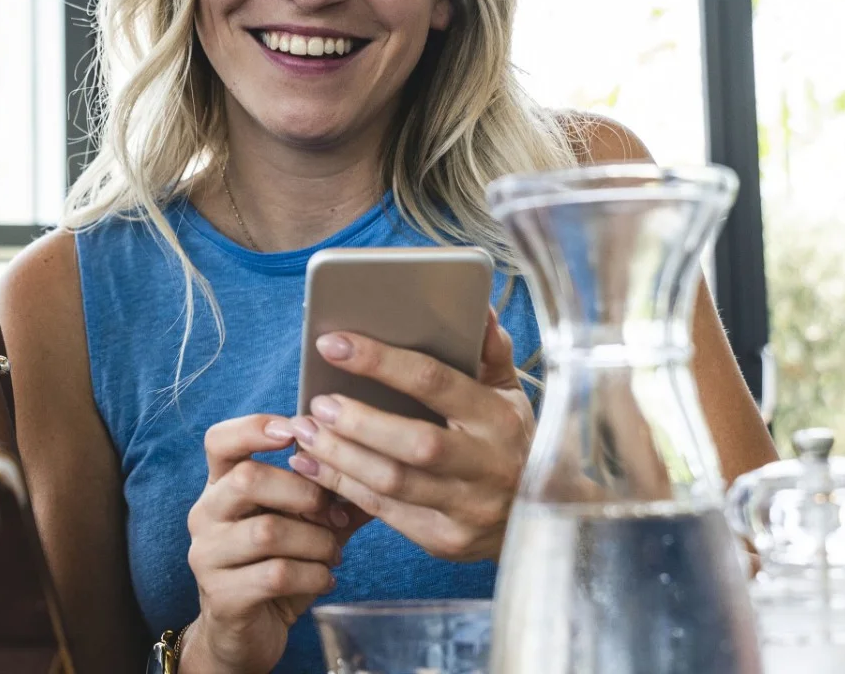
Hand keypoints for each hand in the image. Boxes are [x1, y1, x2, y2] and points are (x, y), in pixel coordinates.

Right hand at [181, 415, 363, 673]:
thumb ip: (330, 497)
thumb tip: (377, 466)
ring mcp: (207, 555)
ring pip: (268, 531)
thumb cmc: (276, 567)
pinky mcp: (222, 595)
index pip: (219, 441)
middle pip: (247, 479)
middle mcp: (205, 514)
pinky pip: (276, 575)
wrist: (247, 633)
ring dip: (315, 541)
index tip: (295, 430)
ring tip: (333, 553)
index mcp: (220, 487)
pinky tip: (325, 579)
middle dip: (303, 492)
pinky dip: (313, 575)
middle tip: (333, 514)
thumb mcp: (303, 526)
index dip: (254, 427)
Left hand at [287, 309, 531, 562]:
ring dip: (339, 456)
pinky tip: (312, 464)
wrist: (540, 518)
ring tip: (304, 430)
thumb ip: (489, 350)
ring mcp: (467, 509)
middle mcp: (486, 466)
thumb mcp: (508, 394)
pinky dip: (341, 486)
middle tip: (316, 401)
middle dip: (358, 421)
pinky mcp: (444, 540)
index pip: (435, 383)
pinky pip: (384, 513)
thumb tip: (477, 303)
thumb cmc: (510, 441)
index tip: (332, 343)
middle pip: (415, 444)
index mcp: (498, 419)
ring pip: (392, 483)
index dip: (380, 362)